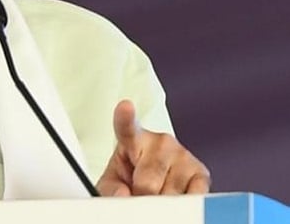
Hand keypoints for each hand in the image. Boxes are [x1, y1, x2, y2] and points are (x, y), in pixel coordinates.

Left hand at [96, 100, 210, 195]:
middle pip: (147, 183)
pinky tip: (174, 197)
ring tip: (157, 194)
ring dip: (162, 203)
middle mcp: (160, 142)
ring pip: (169, 194)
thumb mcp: (111, 185)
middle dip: (142, 197)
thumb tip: (123, 195)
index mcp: (133, 139)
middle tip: (139, 192)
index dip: (126, 117)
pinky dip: (182, 205)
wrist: (149, 188)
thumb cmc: (127, 182)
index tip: (125, 107)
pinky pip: (192, 197)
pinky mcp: (201, 172)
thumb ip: (111, 189)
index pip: (127, 127)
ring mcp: (182, 155)